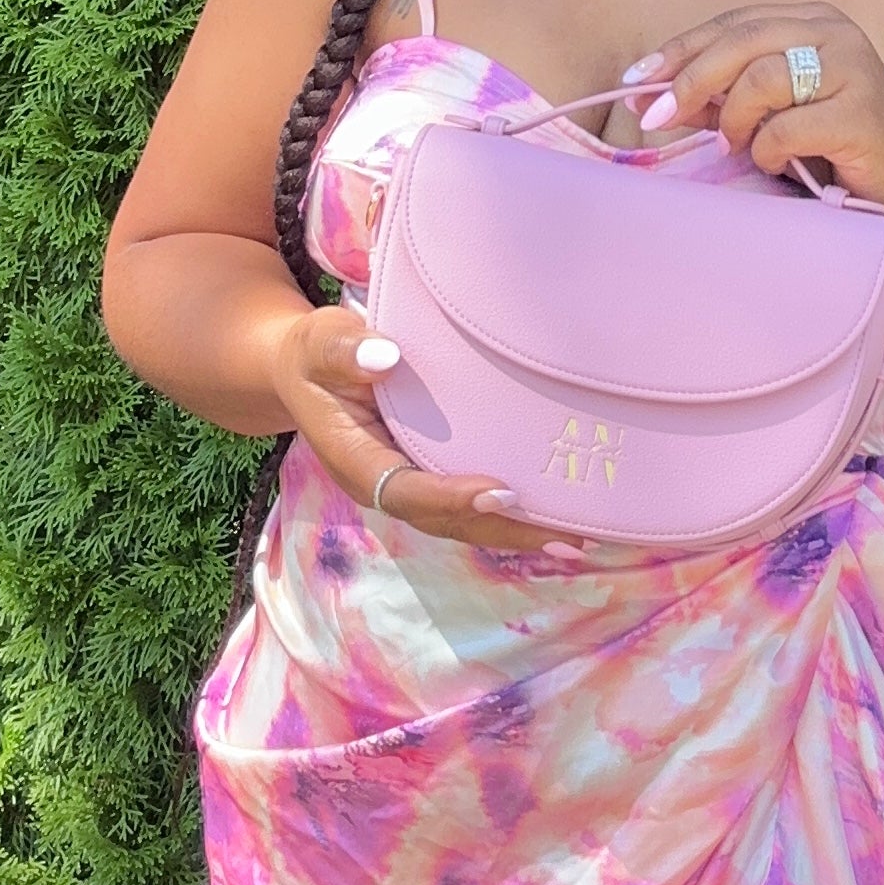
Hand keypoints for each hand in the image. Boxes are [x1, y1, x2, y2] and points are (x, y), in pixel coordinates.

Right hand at [268, 302, 589, 561]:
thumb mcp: (320, 344)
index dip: (453, 498)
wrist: (307, 372)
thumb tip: (385, 357)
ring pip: (465, 521)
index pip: (407, 491)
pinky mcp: (430, 474)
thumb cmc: (316, 354)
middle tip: (565, 537)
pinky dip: (511, 513)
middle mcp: (387, 484)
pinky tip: (559, 516)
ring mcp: (410, 483)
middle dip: (503, 531)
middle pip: (448, 520)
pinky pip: (470, 503)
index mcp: (357, 463)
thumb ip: (345, 352)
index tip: (502, 493)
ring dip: (518, 532)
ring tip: (576, 541)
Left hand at [624, 2, 883, 219]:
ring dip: (734, 118)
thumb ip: (720, 98)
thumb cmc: (835, 147)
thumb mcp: (771, 113)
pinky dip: (767, 149)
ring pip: (760, 78)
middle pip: (740, 42)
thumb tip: (647, 96)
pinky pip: (787, 126)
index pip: (732, 23)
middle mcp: (834, 32)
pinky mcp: (861, 113)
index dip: (680, 50)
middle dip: (689, 81)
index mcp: (811, 21)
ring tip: (735, 144)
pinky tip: (774, 161)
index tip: (636, 80)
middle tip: (657, 118)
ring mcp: (853, 68)